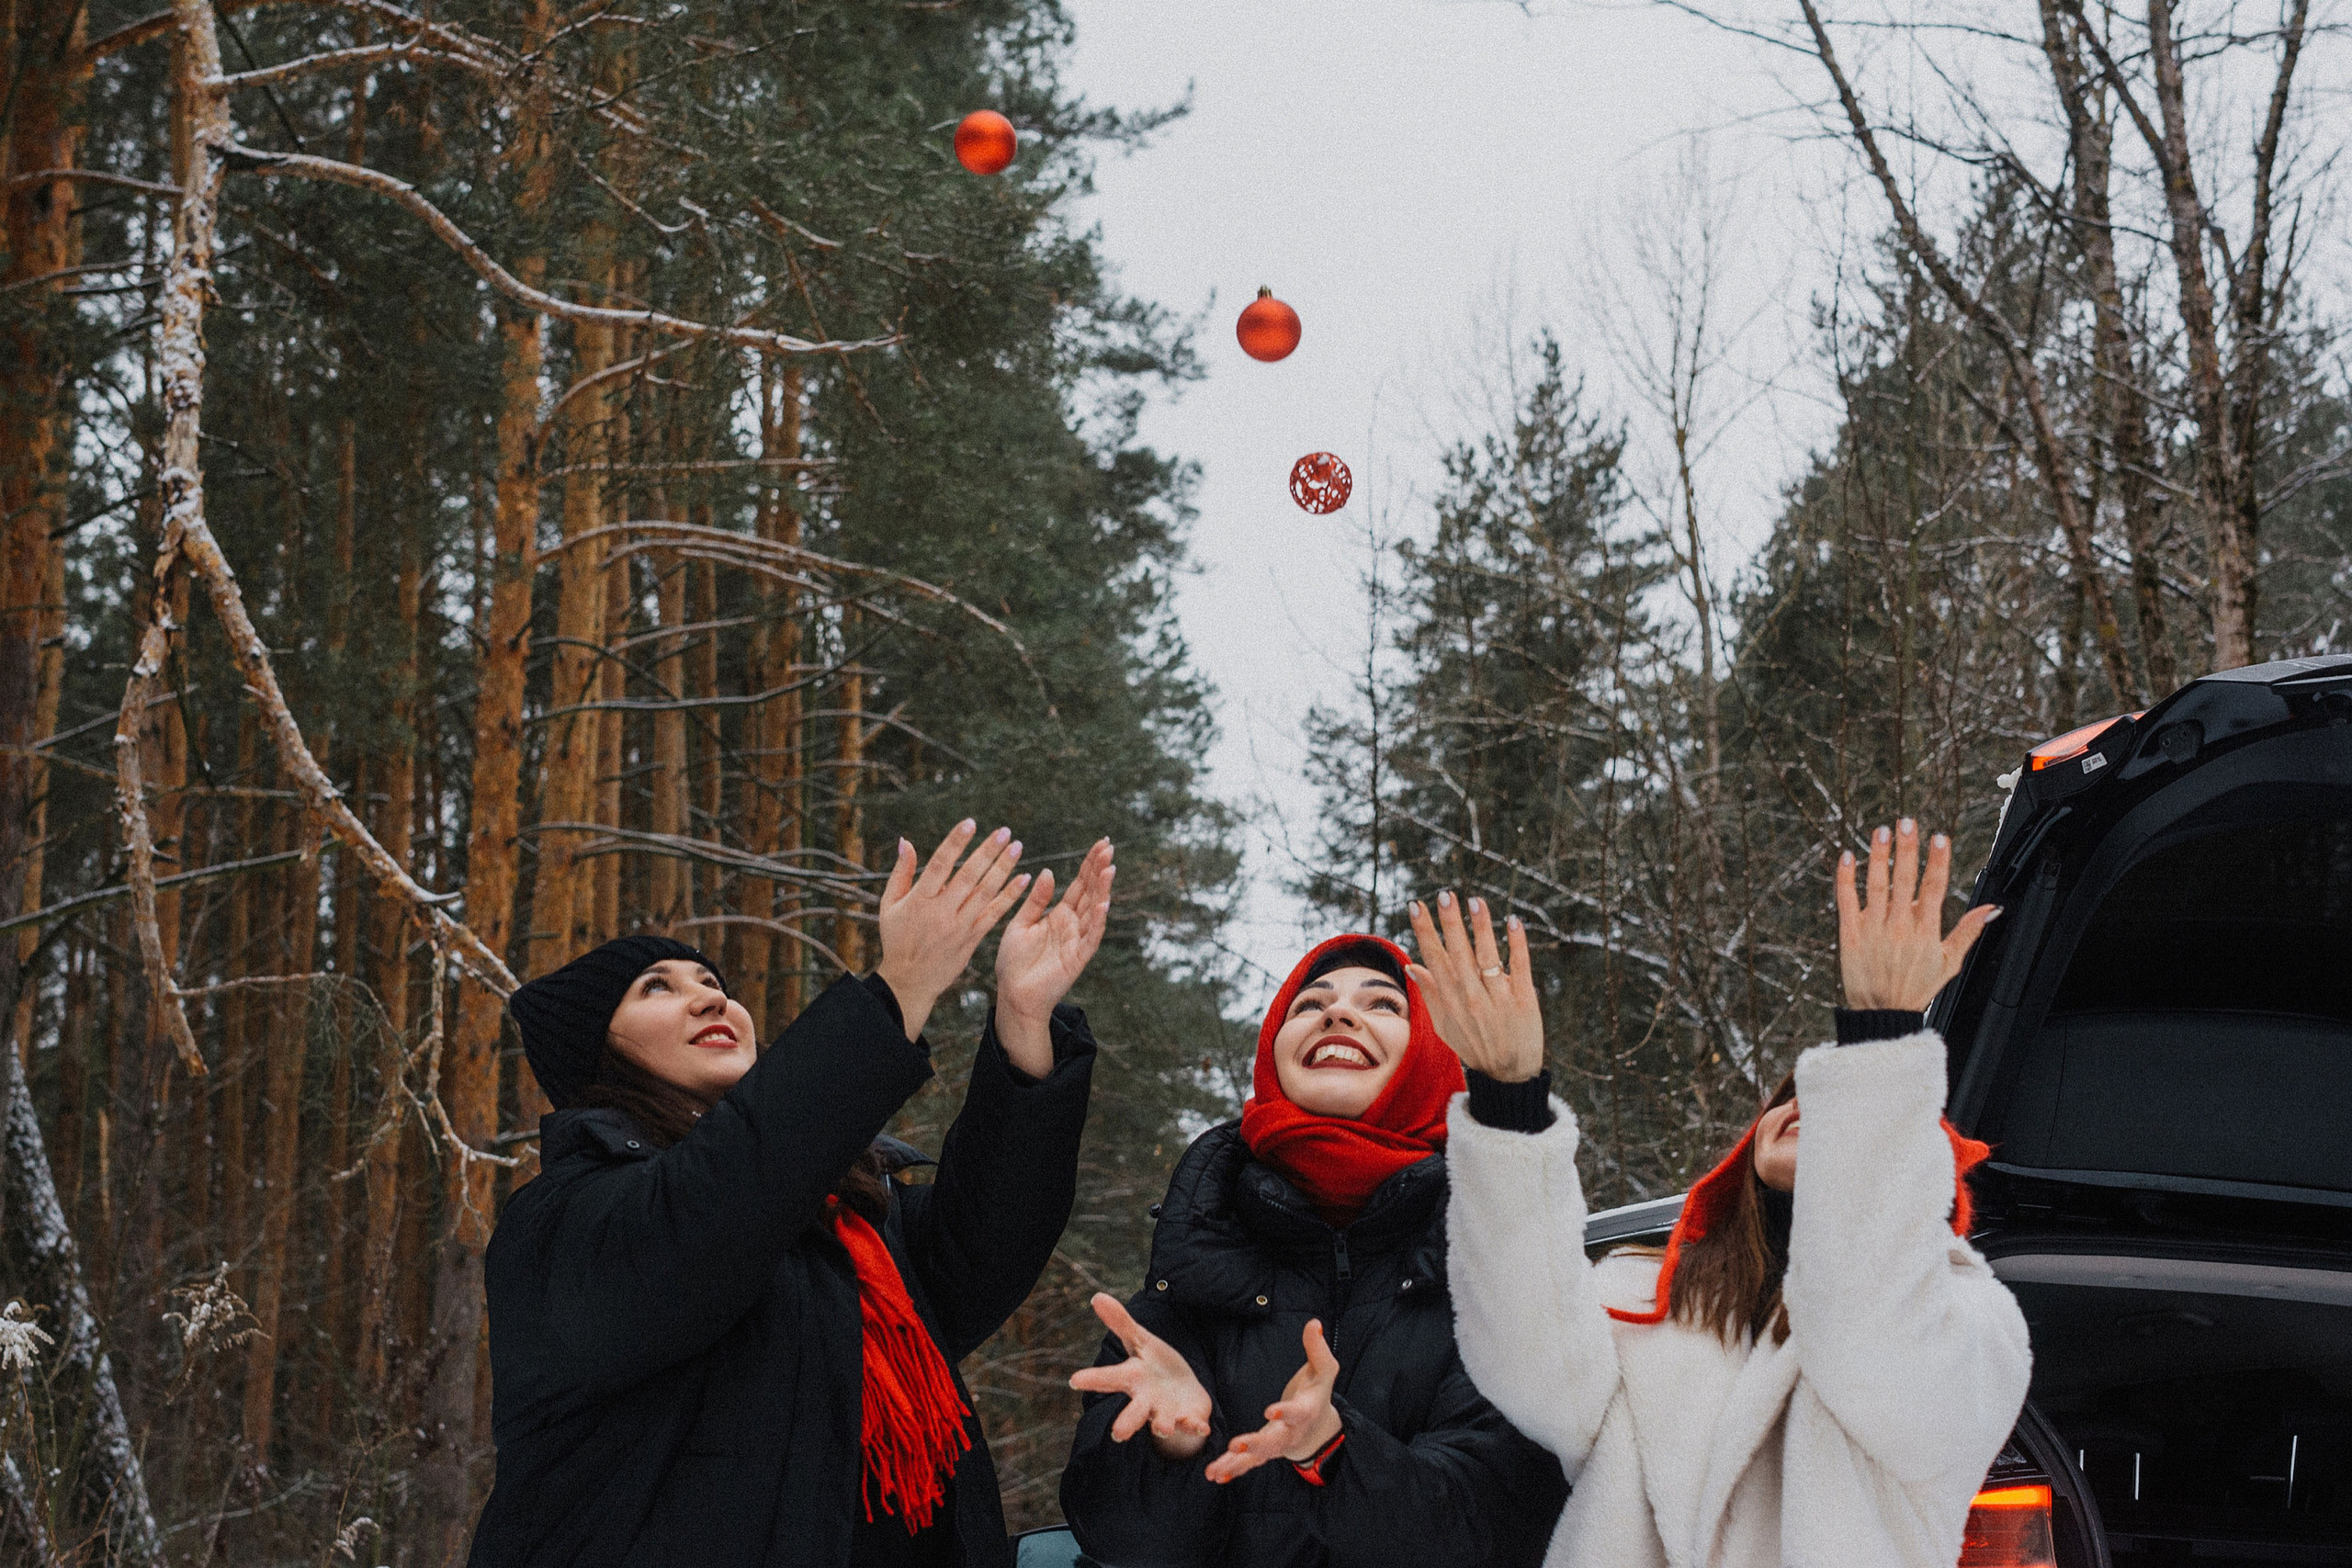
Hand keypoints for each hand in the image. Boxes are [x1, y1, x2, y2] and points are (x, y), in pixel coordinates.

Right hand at [874, 820, 1030, 1041]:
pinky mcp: (972, 939)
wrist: (910, 981)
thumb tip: (905, 841)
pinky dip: (1010, 896)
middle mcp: (940, 911)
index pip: (939, 864)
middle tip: (1005, 831)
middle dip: (988, 851)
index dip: (955, 842)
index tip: (970, 823)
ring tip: (1017, 847)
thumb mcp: (889, 905)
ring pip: (985, 893)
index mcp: (919, 899)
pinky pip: (994, 915)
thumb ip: (900, 872)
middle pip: (968, 876)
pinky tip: (1024, 879)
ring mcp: (958, 926)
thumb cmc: (897, 939)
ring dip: (1004, 868)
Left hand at [993, 838, 1115, 1075]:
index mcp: (1059, 914)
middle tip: (1109, 846)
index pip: (1079, 884)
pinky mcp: (1077, 957)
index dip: (1090, 864)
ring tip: (1109, 868)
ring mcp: (1077, 940)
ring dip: (1103, 890)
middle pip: (1090, 892)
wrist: (1013, 994)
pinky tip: (1102, 902)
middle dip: (1100, 870)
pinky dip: (1097, 920)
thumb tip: (1049, 872)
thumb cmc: (1015, 962)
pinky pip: (1090, 937)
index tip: (1101, 843)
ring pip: (1094, 910)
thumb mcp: (1021, 923)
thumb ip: (1036, 901)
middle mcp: (1072, 924)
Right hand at [1069, 1293, 1213, 1461]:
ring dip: (1162, 1425)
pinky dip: (1196, 1426)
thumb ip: (1120, 1322)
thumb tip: (1096, 1297)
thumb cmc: (1155, 1366)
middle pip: (1134, 1412)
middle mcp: (1146, 1400)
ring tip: (1162, 1429)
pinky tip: (1203, 1427)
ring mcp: (1167, 1412)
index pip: (1110, 1378)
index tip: (1075, 1380)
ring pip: (1162, 1422)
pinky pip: (1192, 1424)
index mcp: (1133, 1378)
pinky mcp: (1189, 1418)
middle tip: (1117, 1434)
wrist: (1183, 1394)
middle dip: (1127, 1422)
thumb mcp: (1140, 1341)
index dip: (1093, 1379)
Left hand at [1203, 1319, 1341, 1483]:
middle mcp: (1291, 1433)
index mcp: (1305, 1412)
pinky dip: (1232, 1470)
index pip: (1296, 1413)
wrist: (1319, 1428)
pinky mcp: (1265, 1453)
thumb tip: (1312, 1323)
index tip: (1270, 1411)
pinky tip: (1214, 1475)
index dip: (1285, 1412)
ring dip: (1236, 1463)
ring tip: (1215, 1469)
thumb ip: (1318, 1349)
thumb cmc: (1316, 1393)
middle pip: (1274, 1442)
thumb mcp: (1323, 1371)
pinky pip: (1249, 1464)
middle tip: (1236, 1445)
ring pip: (1257, 1458)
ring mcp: (1277, 1446)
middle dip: (1255, 1445)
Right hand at [1406, 892, 1544, 1082]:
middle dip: (1450, 923)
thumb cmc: (1475, 1047)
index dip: (1425, 932)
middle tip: (1445, 895)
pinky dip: (1517, 944)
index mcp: (1451, 1001)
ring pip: (1488, 957)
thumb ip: (1431, 995)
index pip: (1434, 959)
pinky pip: (1520, 967)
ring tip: (1475, 901)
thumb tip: (1413, 966)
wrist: (1509, 1075)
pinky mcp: (1524, 1000)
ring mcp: (1499, 999)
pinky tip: (1513, 921)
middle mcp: (1472, 998)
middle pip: (1459, 954)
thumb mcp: (1445, 1026)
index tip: (1416, 906)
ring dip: (1481, 927)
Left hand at [1835, 819, 2000, 1011]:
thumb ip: (1968, 932)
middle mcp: (1899, 926)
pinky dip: (1845, 879)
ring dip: (1878, 857)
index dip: (1937, 861)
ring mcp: (1873, 929)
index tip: (1939, 838)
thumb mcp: (1949, 963)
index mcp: (1925, 931)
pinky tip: (1847, 857)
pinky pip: (1846, 901)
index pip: (1934, 888)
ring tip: (1881, 831)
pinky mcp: (1850, 934)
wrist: (1882, 1012)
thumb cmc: (1916, 987)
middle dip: (1907, 849)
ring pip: (1876, 886)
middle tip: (1907, 822)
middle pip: (1905, 880)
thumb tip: (1992, 910)